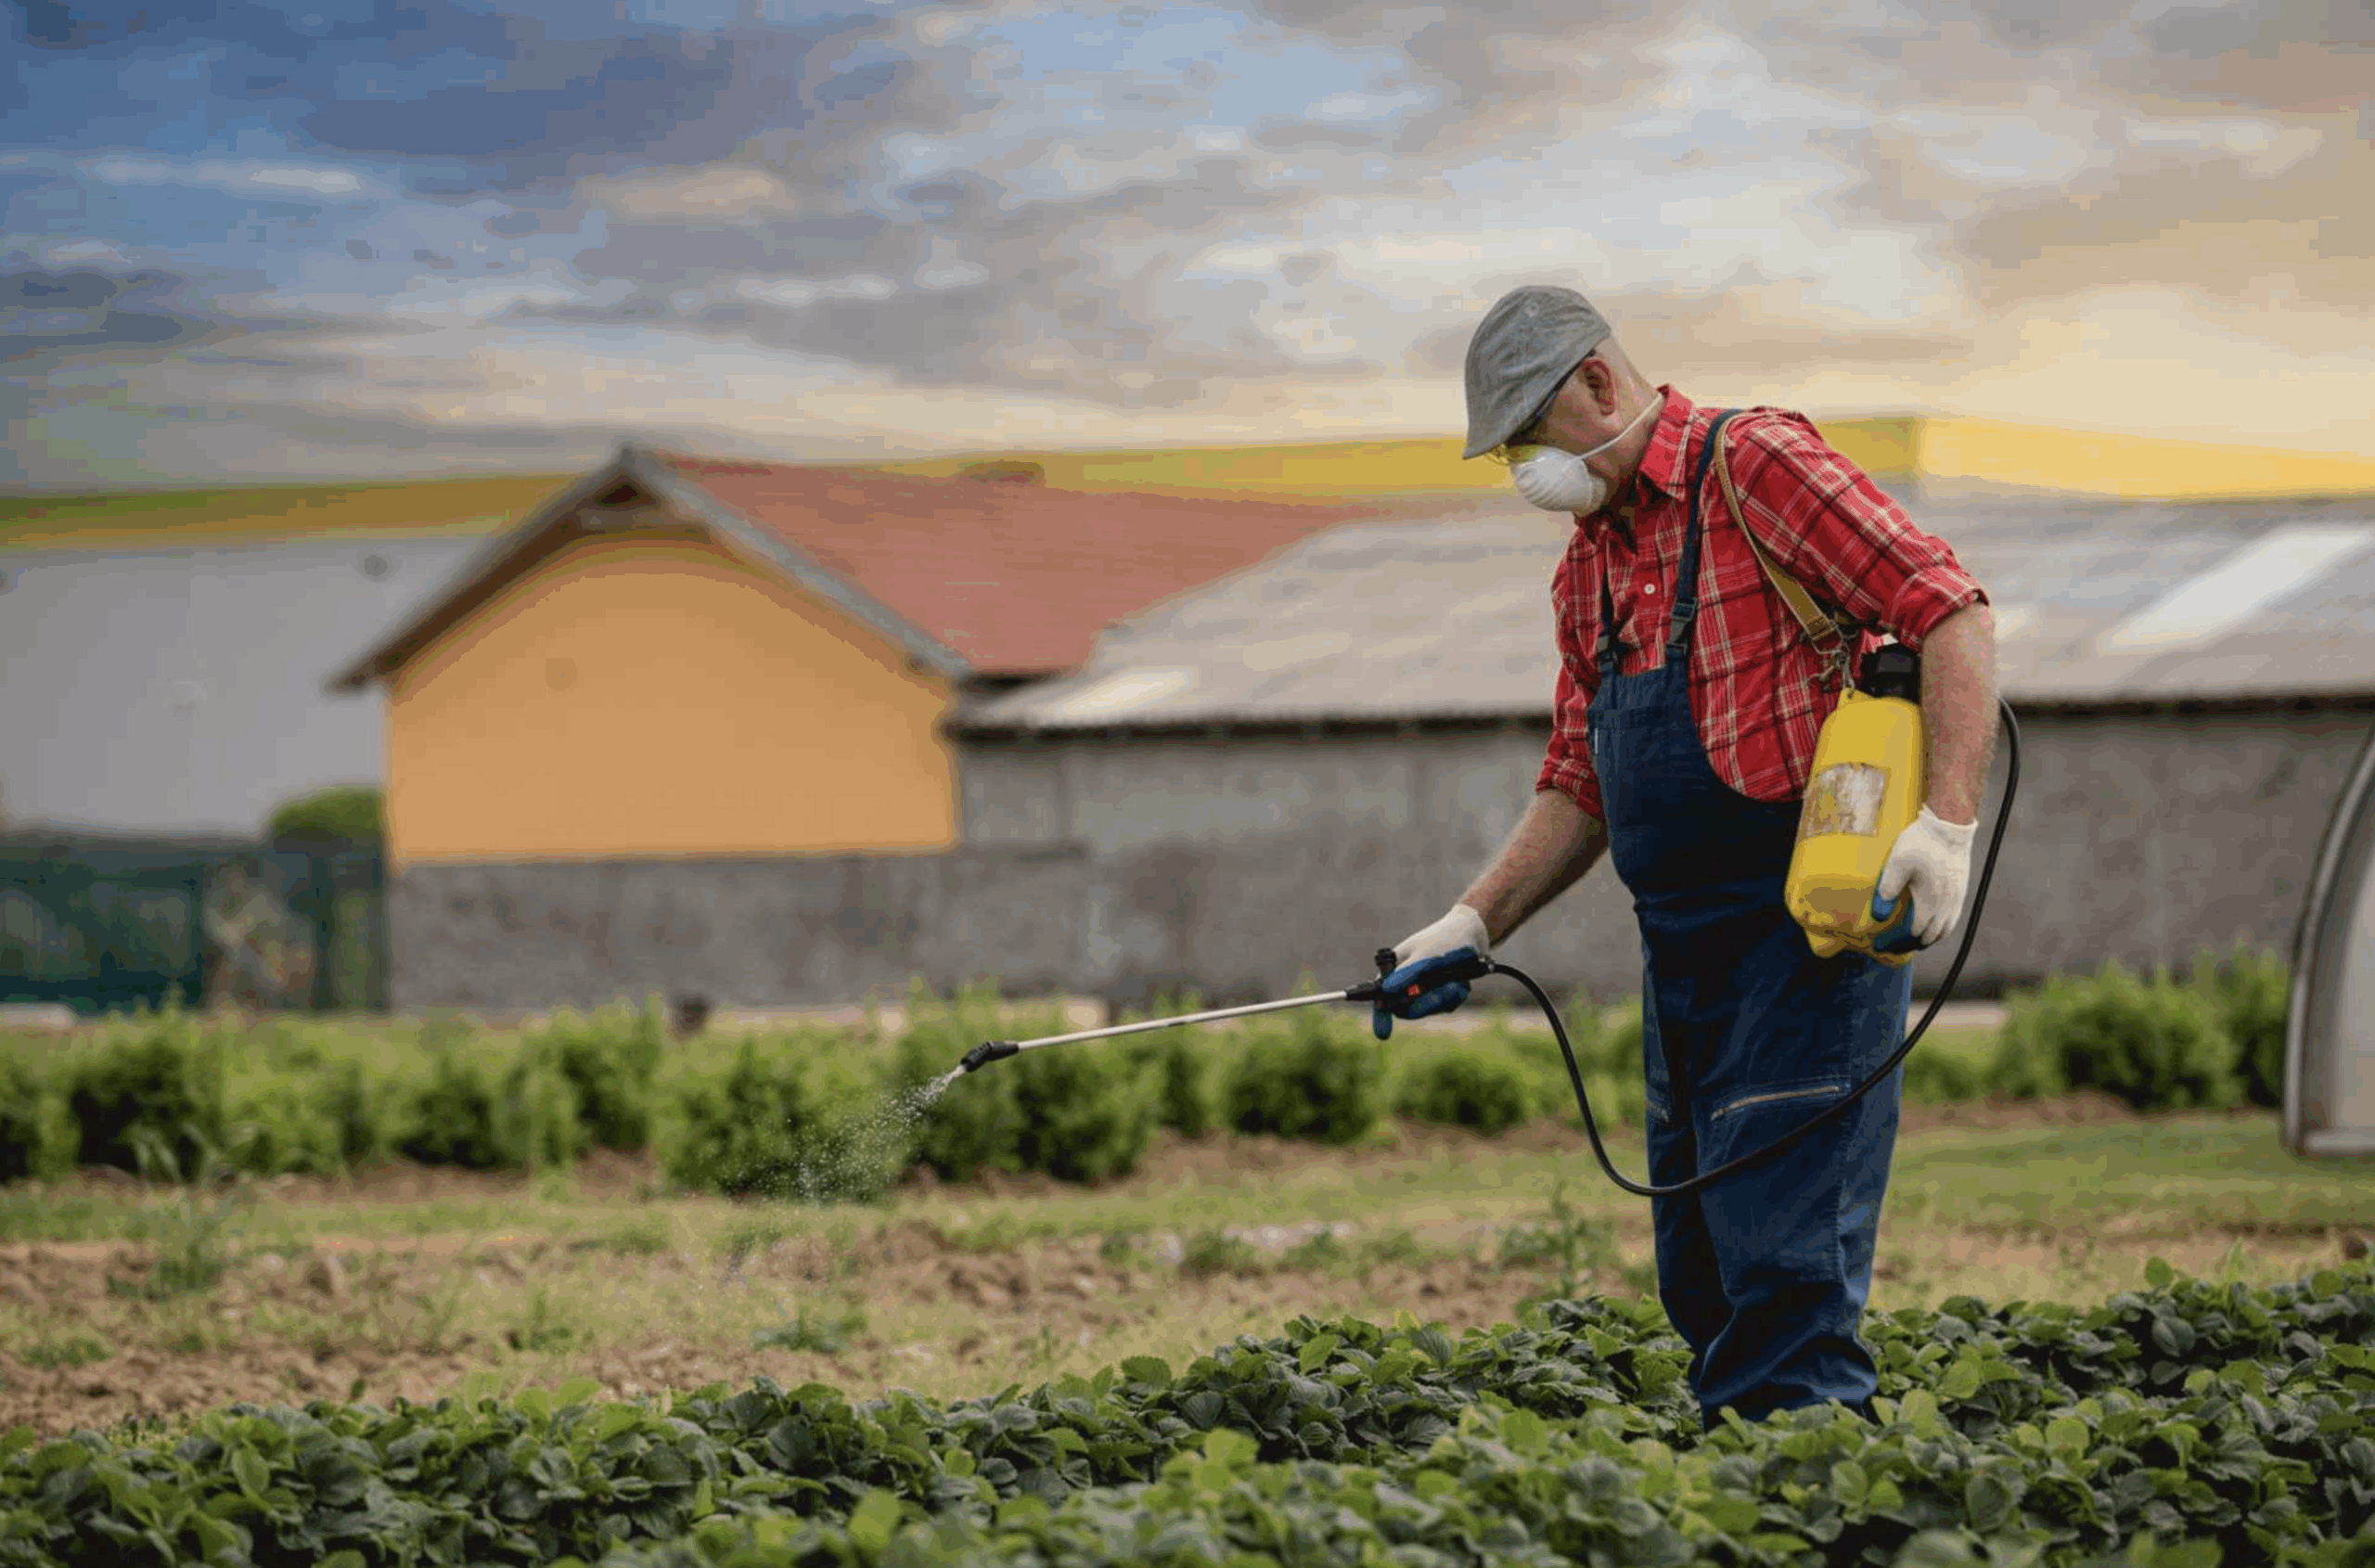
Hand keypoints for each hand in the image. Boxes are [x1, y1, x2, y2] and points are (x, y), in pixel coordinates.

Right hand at [1373, 904, 1490, 1039]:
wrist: (1474, 933)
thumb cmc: (1446, 938)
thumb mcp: (1426, 954)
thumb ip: (1407, 973)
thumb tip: (1385, 990)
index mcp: (1395, 968)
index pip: (1381, 995)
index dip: (1380, 1014)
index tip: (1383, 1033)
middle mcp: (1407, 980)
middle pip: (1407, 1008)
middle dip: (1428, 1003)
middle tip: (1447, 990)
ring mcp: (1425, 987)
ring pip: (1430, 1008)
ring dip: (1445, 997)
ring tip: (1456, 980)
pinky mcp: (1441, 991)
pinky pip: (1445, 1006)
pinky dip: (1455, 996)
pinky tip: (1461, 981)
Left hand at [1877, 805, 1977, 947]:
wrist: (1950, 825)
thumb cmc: (1921, 842)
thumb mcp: (1897, 863)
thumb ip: (1887, 889)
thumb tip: (1879, 916)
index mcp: (1931, 901)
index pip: (1913, 932)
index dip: (1896, 941)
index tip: (1879, 945)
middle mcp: (1947, 904)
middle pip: (1931, 935)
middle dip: (1911, 944)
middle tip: (1892, 946)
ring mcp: (1957, 897)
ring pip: (1946, 929)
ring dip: (1929, 937)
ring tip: (1913, 940)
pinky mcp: (1962, 889)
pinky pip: (1953, 917)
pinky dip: (1941, 927)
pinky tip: (1933, 922)